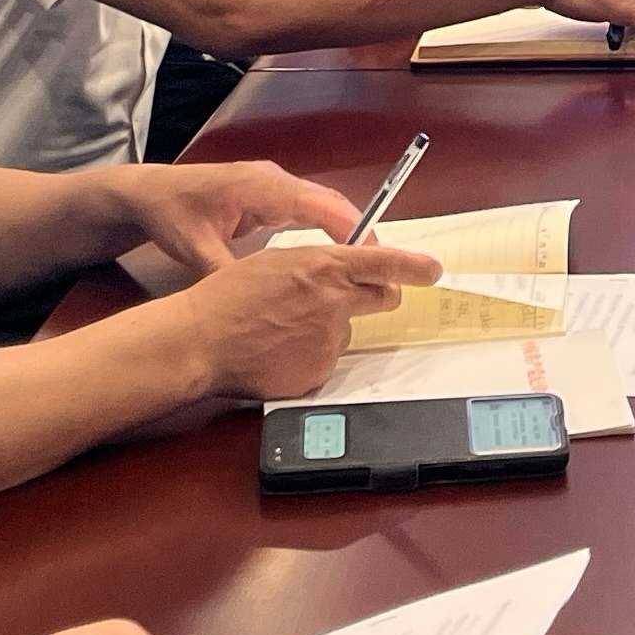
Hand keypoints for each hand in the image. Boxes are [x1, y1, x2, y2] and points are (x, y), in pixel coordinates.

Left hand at [118, 159, 359, 275]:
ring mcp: (272, 186)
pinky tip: (334, 255)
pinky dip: (326, 228)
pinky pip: (306, 210)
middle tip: (381, 266)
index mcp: (260, 187)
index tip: (371, 254)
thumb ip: (225, 272)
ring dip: (345, 229)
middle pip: (328, 201)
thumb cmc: (171, 214)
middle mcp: (273, 180)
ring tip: (366, 264)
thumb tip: (253, 301)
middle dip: (357, 231)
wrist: (148, 192)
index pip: (317, 203)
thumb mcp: (194, 248)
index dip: (349, 226)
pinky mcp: (268, 196)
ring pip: (320, 205)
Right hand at [176, 242, 443, 397]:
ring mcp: (328, 340)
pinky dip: (308, 356)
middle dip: (375, 297)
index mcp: (324, 267)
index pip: (386, 263)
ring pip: (344, 332)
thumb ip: (317, 265)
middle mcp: (335, 302)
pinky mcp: (317, 372)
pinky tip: (277, 352)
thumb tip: (338, 271)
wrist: (201, 340)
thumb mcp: (277, 262)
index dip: (415, 267)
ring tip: (281, 330)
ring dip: (326, 329)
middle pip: (382, 299)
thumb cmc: (229, 296)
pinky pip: (324, 360)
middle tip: (345, 299)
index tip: (433, 270)